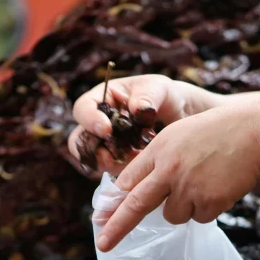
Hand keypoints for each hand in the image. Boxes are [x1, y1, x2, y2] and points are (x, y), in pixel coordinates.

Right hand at [68, 75, 217, 176]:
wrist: (179, 114)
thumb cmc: (164, 95)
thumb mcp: (159, 88)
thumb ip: (148, 96)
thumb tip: (136, 108)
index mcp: (102, 98)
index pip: (83, 109)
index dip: (90, 120)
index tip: (107, 130)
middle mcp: (99, 122)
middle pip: (80, 140)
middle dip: (92, 151)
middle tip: (109, 157)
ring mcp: (107, 144)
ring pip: (93, 159)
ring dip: (108, 164)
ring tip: (130, 161)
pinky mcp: (118, 160)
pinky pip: (113, 171)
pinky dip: (124, 171)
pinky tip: (140, 164)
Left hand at [95, 102, 259, 251]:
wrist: (253, 133)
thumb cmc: (215, 134)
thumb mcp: (178, 136)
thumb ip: (155, 161)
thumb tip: (129, 190)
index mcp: (158, 151)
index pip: (128, 181)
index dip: (113, 203)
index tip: (99, 219)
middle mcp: (169, 169)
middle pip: (137, 205)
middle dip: (117, 228)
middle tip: (103, 244)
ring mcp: (189, 187)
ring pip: (174, 216)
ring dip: (185, 207)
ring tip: (204, 183)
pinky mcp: (209, 202)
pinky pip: (199, 219)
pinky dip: (207, 209)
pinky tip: (219, 188)